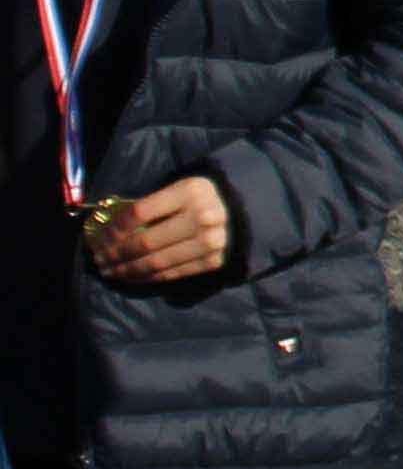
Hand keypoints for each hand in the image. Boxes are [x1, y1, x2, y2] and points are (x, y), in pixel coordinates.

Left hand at [80, 176, 232, 286]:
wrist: (236, 210)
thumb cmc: (194, 199)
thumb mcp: (174, 190)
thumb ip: (147, 207)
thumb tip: (105, 233)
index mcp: (190, 191)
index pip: (140, 213)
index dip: (114, 229)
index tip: (99, 239)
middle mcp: (203, 216)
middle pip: (146, 242)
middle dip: (116, 254)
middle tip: (99, 260)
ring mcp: (210, 242)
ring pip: (156, 263)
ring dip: (127, 270)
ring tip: (110, 271)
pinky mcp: (213, 261)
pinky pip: (171, 274)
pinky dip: (146, 278)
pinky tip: (131, 275)